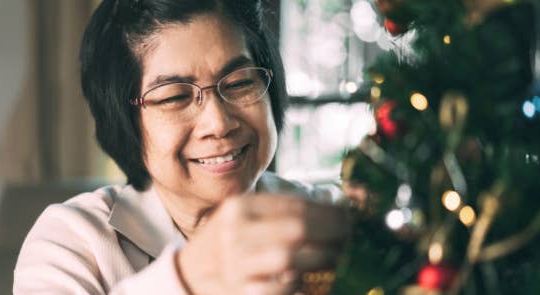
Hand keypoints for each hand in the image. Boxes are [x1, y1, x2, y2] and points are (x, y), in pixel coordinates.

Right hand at [177, 194, 348, 294]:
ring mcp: (234, 265)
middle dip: (332, 232)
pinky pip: (278, 289)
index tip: (350, 217)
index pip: (295, 205)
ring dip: (320, 258)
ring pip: (288, 258)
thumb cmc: (230, 244)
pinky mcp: (239, 292)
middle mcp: (234, 232)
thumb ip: (282, 212)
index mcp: (240, 208)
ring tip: (335, 258)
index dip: (330, 212)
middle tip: (349, 237)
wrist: (189, 276)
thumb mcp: (246, 218)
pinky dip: (298, 285)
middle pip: (296, 228)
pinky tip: (307, 280)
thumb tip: (337, 209)